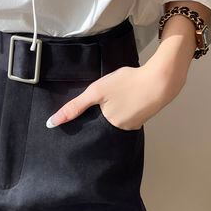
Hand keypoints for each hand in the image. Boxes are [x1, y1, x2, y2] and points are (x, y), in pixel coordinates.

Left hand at [45, 30, 193, 130]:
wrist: (160, 80)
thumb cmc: (126, 84)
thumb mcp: (97, 91)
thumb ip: (75, 106)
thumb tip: (51, 123)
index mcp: (108, 127)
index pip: (90, 127)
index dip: (85, 119)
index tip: (84, 112)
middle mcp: (121, 131)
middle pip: (103, 124)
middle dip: (100, 114)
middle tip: (104, 98)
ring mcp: (134, 125)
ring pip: (115, 119)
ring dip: (113, 110)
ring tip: (115, 97)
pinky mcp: (142, 117)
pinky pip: (127, 115)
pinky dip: (124, 108)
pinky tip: (126, 98)